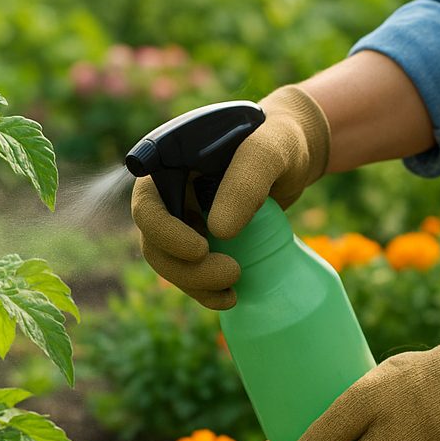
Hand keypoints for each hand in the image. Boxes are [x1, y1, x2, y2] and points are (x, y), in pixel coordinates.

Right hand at [130, 85, 330, 309]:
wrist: (292, 159)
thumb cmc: (279, 143)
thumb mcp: (269, 152)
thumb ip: (246, 181)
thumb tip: (219, 231)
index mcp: (168, 162)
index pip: (147, 205)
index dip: (163, 233)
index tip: (201, 249)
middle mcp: (166, 192)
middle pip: (154, 241)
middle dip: (185, 268)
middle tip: (231, 272)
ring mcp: (180, 218)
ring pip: (168, 262)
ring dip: (194, 284)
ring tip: (233, 289)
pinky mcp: (197, 238)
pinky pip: (188, 272)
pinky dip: (204, 290)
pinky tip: (229, 298)